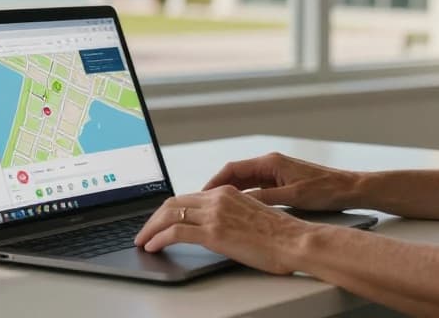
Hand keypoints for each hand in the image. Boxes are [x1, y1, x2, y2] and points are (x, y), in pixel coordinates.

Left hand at [133, 186, 312, 273]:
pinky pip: (175, 232)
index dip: (167, 209)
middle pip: (173, 203)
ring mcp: (215, 214)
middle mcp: (218, 198)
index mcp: (227, 192)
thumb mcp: (251, 216)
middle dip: (153, 218)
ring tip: (142, 240)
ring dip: (150, 228)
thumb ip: (230, 217)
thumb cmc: (281, 236)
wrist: (295, 241)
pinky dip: (158, 238)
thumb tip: (215, 229)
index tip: (158, 220)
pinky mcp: (214, 232)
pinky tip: (152, 247)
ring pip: (169, 215)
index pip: (187, 197)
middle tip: (144, 231)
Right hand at [202, 152, 361, 210]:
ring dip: (230, 193)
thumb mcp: (292, 197)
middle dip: (218, 188)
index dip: (214, 181)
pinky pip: (256, 188)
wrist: (350, 188)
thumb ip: (264, 198)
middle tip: (202, 204)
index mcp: (271, 162)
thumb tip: (239, 202)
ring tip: (215, 209)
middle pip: (236, 174)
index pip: (233, 168)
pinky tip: (238, 210)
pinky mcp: (282, 181)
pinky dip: (245, 197)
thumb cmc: (325, 190)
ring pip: (245, 182)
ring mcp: (276, 172)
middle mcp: (271, 163)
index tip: (200, 194)